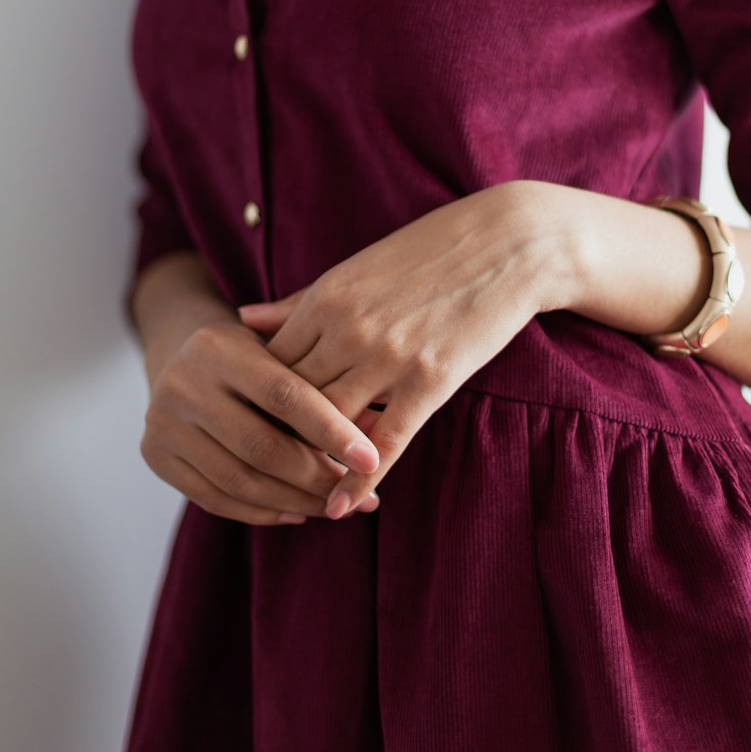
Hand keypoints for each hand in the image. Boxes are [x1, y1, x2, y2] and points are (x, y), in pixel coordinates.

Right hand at [139, 316, 381, 524]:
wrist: (179, 349)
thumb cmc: (253, 350)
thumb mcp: (281, 344)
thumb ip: (320, 379)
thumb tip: (376, 435)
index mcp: (219, 347)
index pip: (284, 395)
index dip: (331, 430)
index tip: (373, 459)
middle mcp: (183, 384)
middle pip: (261, 446)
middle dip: (317, 476)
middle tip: (362, 492)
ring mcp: (162, 423)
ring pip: (240, 480)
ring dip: (296, 501)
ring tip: (336, 507)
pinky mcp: (154, 456)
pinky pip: (215, 498)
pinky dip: (261, 512)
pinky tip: (297, 513)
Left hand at [236, 180, 576, 518]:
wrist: (508, 243)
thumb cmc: (430, 251)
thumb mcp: (357, 269)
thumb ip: (299, 302)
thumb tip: (241, 320)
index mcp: (326, 297)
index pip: (269, 366)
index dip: (255, 405)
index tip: (247, 430)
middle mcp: (348, 329)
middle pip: (291, 402)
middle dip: (275, 439)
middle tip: (262, 473)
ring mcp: (389, 356)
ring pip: (331, 425)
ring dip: (312, 461)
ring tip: (297, 494)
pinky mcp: (430, 380)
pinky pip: (385, 442)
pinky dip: (357, 479)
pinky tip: (339, 507)